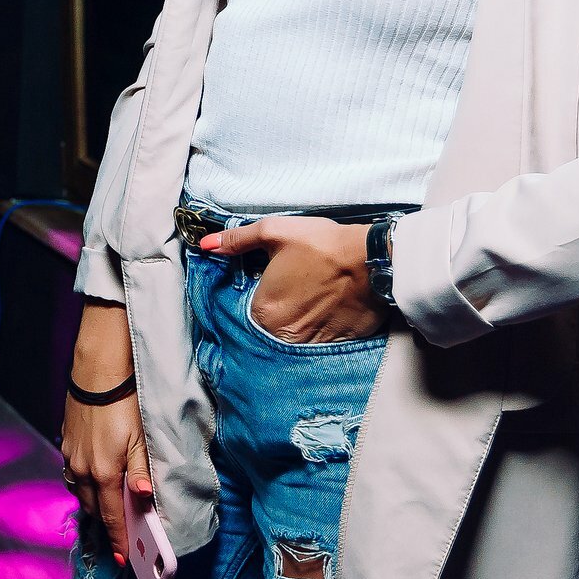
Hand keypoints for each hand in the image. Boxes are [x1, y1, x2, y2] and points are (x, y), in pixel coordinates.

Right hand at [60, 299, 150, 566]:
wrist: (98, 370)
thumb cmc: (125, 401)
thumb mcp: (142, 438)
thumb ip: (141, 471)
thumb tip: (144, 499)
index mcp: (103, 472)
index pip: (111, 516)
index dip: (117, 539)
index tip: (122, 558)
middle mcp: (82, 469)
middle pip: (92, 508)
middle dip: (105, 522)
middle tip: (119, 533)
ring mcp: (71, 455)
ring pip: (78, 491)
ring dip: (92, 502)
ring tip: (105, 507)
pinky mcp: (66, 440)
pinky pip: (71, 473)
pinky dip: (81, 483)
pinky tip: (90, 477)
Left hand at [199, 218, 387, 342]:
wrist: (372, 260)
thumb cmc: (321, 244)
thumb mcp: (274, 232)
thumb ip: (237, 240)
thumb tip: (206, 244)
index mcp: (264, 312)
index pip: (246, 312)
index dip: (257, 295)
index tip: (268, 284)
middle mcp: (285, 336)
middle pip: (269, 328)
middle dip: (277, 311)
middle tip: (293, 289)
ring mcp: (312, 345)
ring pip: (294, 338)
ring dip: (298, 322)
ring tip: (311, 298)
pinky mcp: (338, 346)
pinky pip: (320, 343)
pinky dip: (320, 329)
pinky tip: (327, 309)